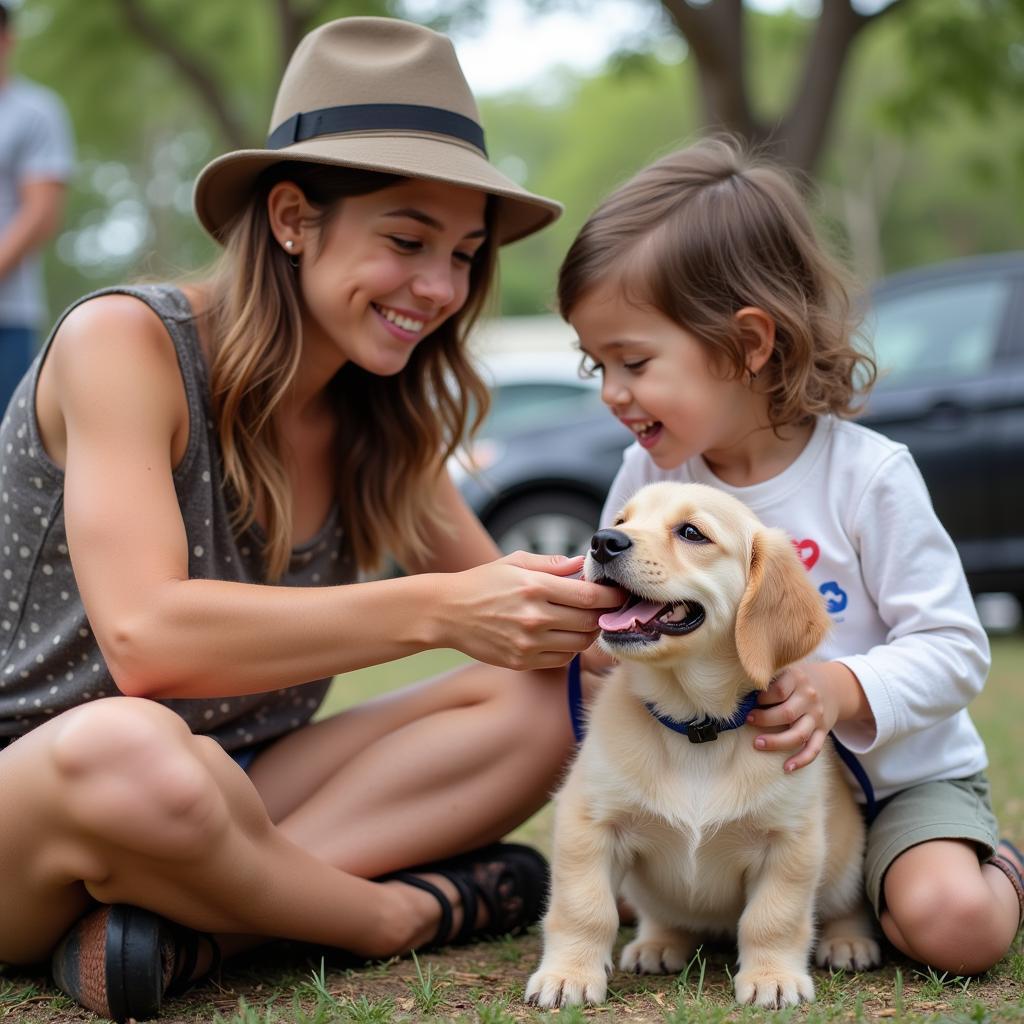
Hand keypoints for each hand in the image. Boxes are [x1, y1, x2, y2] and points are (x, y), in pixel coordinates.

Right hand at [442, 552, 625, 671]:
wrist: (446, 612)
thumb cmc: (482, 582)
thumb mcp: (514, 562)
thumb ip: (551, 563)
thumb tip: (582, 563)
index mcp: (535, 587)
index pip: (590, 596)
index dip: (611, 596)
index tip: (619, 593)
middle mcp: (534, 617)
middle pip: (590, 622)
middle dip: (604, 615)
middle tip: (607, 608)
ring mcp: (528, 643)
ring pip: (580, 643)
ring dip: (589, 633)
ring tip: (585, 620)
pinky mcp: (522, 661)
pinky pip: (562, 659)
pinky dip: (570, 649)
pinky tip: (563, 635)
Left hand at [746, 661, 861, 771]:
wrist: (834, 685)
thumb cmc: (798, 679)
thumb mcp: (786, 670)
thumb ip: (769, 680)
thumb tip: (742, 697)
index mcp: (797, 679)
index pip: (778, 691)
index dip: (762, 698)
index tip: (750, 701)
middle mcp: (809, 698)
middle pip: (786, 714)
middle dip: (764, 720)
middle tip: (748, 720)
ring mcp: (817, 716)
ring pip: (798, 734)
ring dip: (776, 742)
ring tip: (757, 743)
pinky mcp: (823, 731)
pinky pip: (814, 749)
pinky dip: (801, 760)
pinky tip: (787, 768)